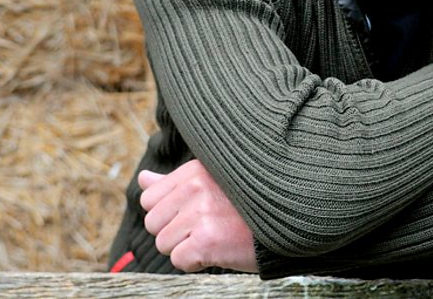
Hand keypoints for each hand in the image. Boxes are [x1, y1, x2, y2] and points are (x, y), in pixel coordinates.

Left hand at [138, 159, 257, 272]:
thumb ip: (174, 183)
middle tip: (207, 227)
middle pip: (153, 223)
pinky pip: (179, 260)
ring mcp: (200, 214)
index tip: (195, 214)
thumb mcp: (212, 182)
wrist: (289, 222)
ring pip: (164, 244)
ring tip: (215, 237)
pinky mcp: (206, 240)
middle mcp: (195, 188)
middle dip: (174, 232)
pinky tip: (219, 249)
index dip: (168, 213)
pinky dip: (197, 262)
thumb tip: (144, 179)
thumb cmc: (250, 205)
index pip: (149, 198)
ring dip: (186, 247)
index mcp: (195, 171)